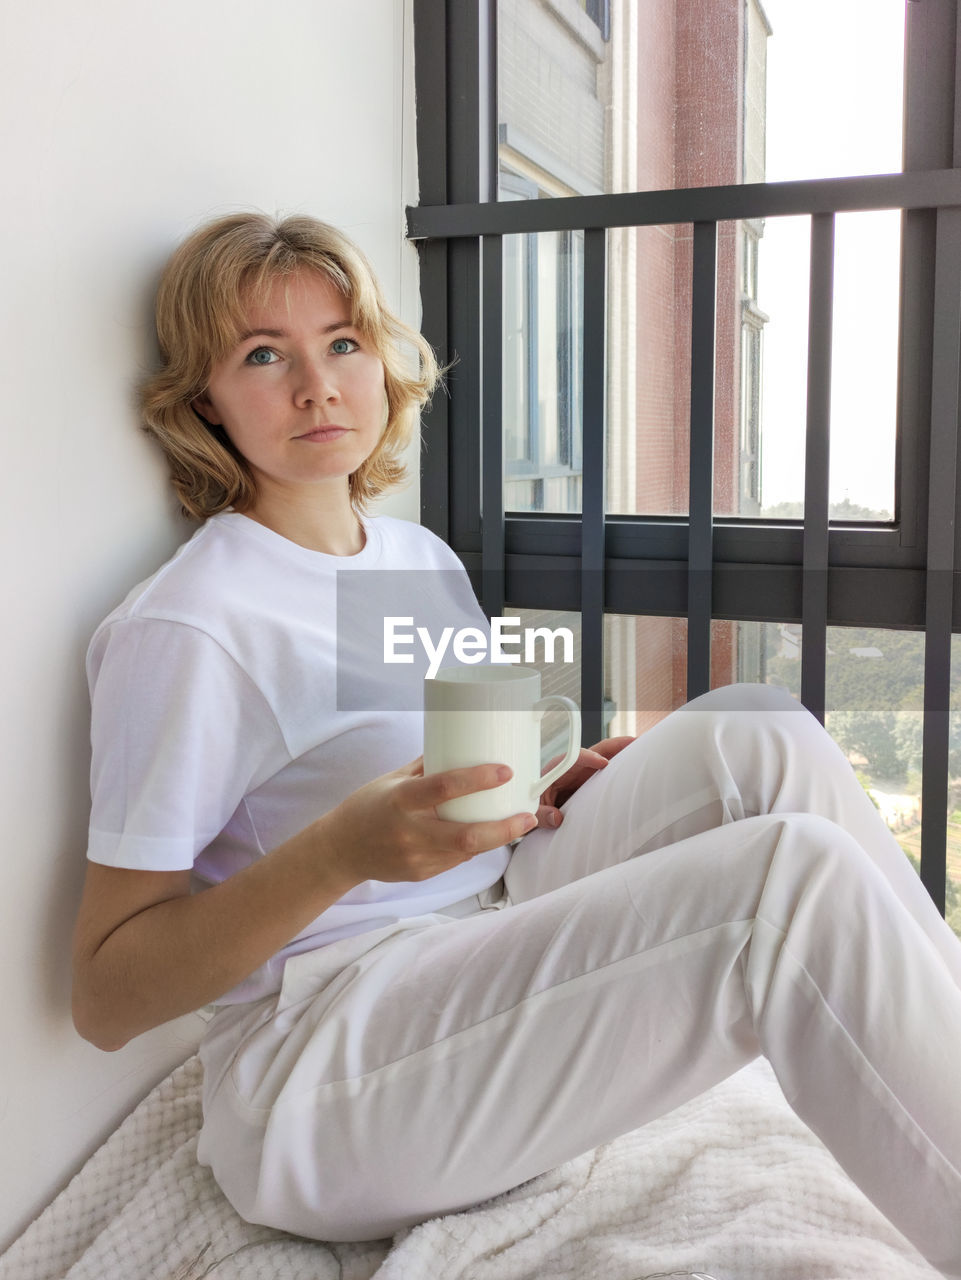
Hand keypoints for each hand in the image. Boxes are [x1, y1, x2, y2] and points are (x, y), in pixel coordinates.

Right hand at [313, 757, 537, 886]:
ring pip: (468, 852)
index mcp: (401, 800)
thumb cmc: (367, 807)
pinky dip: (473, 848)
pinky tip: (484, 835)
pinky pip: (456, 861)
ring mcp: (416, 858)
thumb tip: (463, 744)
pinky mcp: (421, 875)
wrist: (340, 850)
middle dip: (505, 828)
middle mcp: (409, 832)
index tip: (504, 771)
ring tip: (519, 822)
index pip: (444, 788)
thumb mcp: (392, 780)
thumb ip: (427, 767)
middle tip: (528, 815)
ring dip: (496, 838)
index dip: (478, 780)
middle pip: (467, 837)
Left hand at [535, 736, 634, 828]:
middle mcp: (572, 767)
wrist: (533, 810)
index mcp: (556, 769)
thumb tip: (557, 818)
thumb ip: (542, 814)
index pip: (574, 758)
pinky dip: (622, 767)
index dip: (589, 758)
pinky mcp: (591, 781)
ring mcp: (584, 773)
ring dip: (624, 754)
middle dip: (616, 745)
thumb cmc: (531, 806)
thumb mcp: (533, 811)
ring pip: (606, 759)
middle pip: (596, 751)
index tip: (603, 763)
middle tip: (637, 742)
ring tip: (645, 750)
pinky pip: (608, 772)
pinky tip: (638, 767)